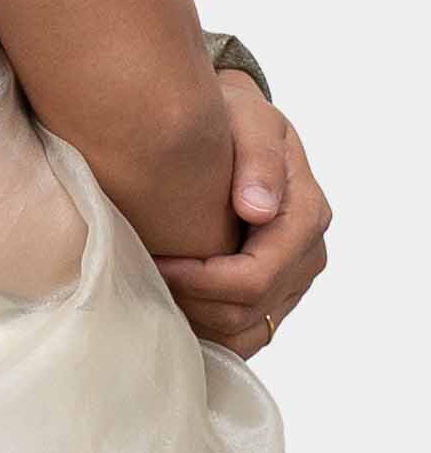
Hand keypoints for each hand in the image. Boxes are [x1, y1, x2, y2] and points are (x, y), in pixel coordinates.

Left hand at [150, 68, 331, 358]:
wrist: (240, 128)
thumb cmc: (239, 118)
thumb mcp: (250, 119)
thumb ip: (258, 158)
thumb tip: (257, 209)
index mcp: (306, 214)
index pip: (255, 275)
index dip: (201, 280)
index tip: (156, 260)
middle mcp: (307, 254)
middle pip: (248, 309)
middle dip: (193, 301)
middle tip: (145, 276)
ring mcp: (295, 278)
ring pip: (248, 331)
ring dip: (200, 321)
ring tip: (156, 290)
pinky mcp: (278, 292)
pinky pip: (248, 333)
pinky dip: (211, 330)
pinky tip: (175, 305)